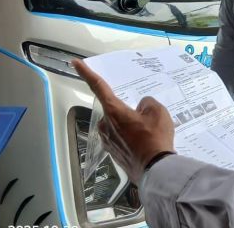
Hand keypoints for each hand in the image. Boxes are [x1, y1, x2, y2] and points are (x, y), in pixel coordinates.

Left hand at [73, 59, 175, 183]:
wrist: (156, 168)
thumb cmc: (155, 138)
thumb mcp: (158, 112)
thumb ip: (147, 103)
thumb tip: (141, 107)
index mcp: (114, 111)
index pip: (98, 87)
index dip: (87, 73)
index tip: (75, 63)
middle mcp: (106, 125)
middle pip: (113, 109)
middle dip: (127, 111)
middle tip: (145, 117)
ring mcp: (108, 141)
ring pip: (117, 125)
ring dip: (129, 125)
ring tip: (148, 133)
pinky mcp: (113, 154)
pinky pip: (121, 139)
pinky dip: (131, 138)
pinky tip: (145, 143)